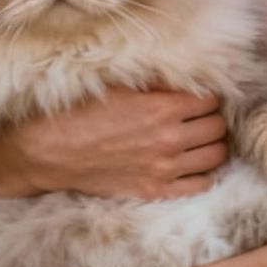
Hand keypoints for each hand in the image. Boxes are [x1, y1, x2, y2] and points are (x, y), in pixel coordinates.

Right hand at [11, 84, 228, 199]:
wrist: (49, 152)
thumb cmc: (79, 113)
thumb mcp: (117, 85)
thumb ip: (154, 82)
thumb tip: (182, 76)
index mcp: (163, 108)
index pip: (210, 100)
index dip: (205, 96)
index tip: (196, 97)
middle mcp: (170, 139)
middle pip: (217, 126)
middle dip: (211, 118)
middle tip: (197, 117)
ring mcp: (165, 168)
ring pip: (216, 155)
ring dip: (211, 144)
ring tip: (198, 139)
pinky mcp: (155, 190)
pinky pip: (200, 184)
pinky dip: (203, 173)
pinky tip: (191, 164)